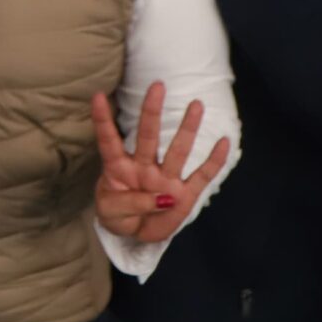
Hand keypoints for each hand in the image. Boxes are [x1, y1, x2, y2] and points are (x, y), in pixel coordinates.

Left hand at [93, 85, 232, 244]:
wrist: (135, 236)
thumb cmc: (117, 215)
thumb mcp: (111, 212)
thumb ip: (131, 203)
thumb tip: (163, 198)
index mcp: (118, 168)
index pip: (109, 140)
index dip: (102, 120)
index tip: (96, 96)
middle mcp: (144, 167)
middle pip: (147, 136)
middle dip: (151, 111)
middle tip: (157, 85)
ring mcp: (165, 179)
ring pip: (178, 150)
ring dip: (187, 128)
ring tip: (196, 105)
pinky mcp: (185, 195)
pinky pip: (202, 175)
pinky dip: (214, 161)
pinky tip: (224, 142)